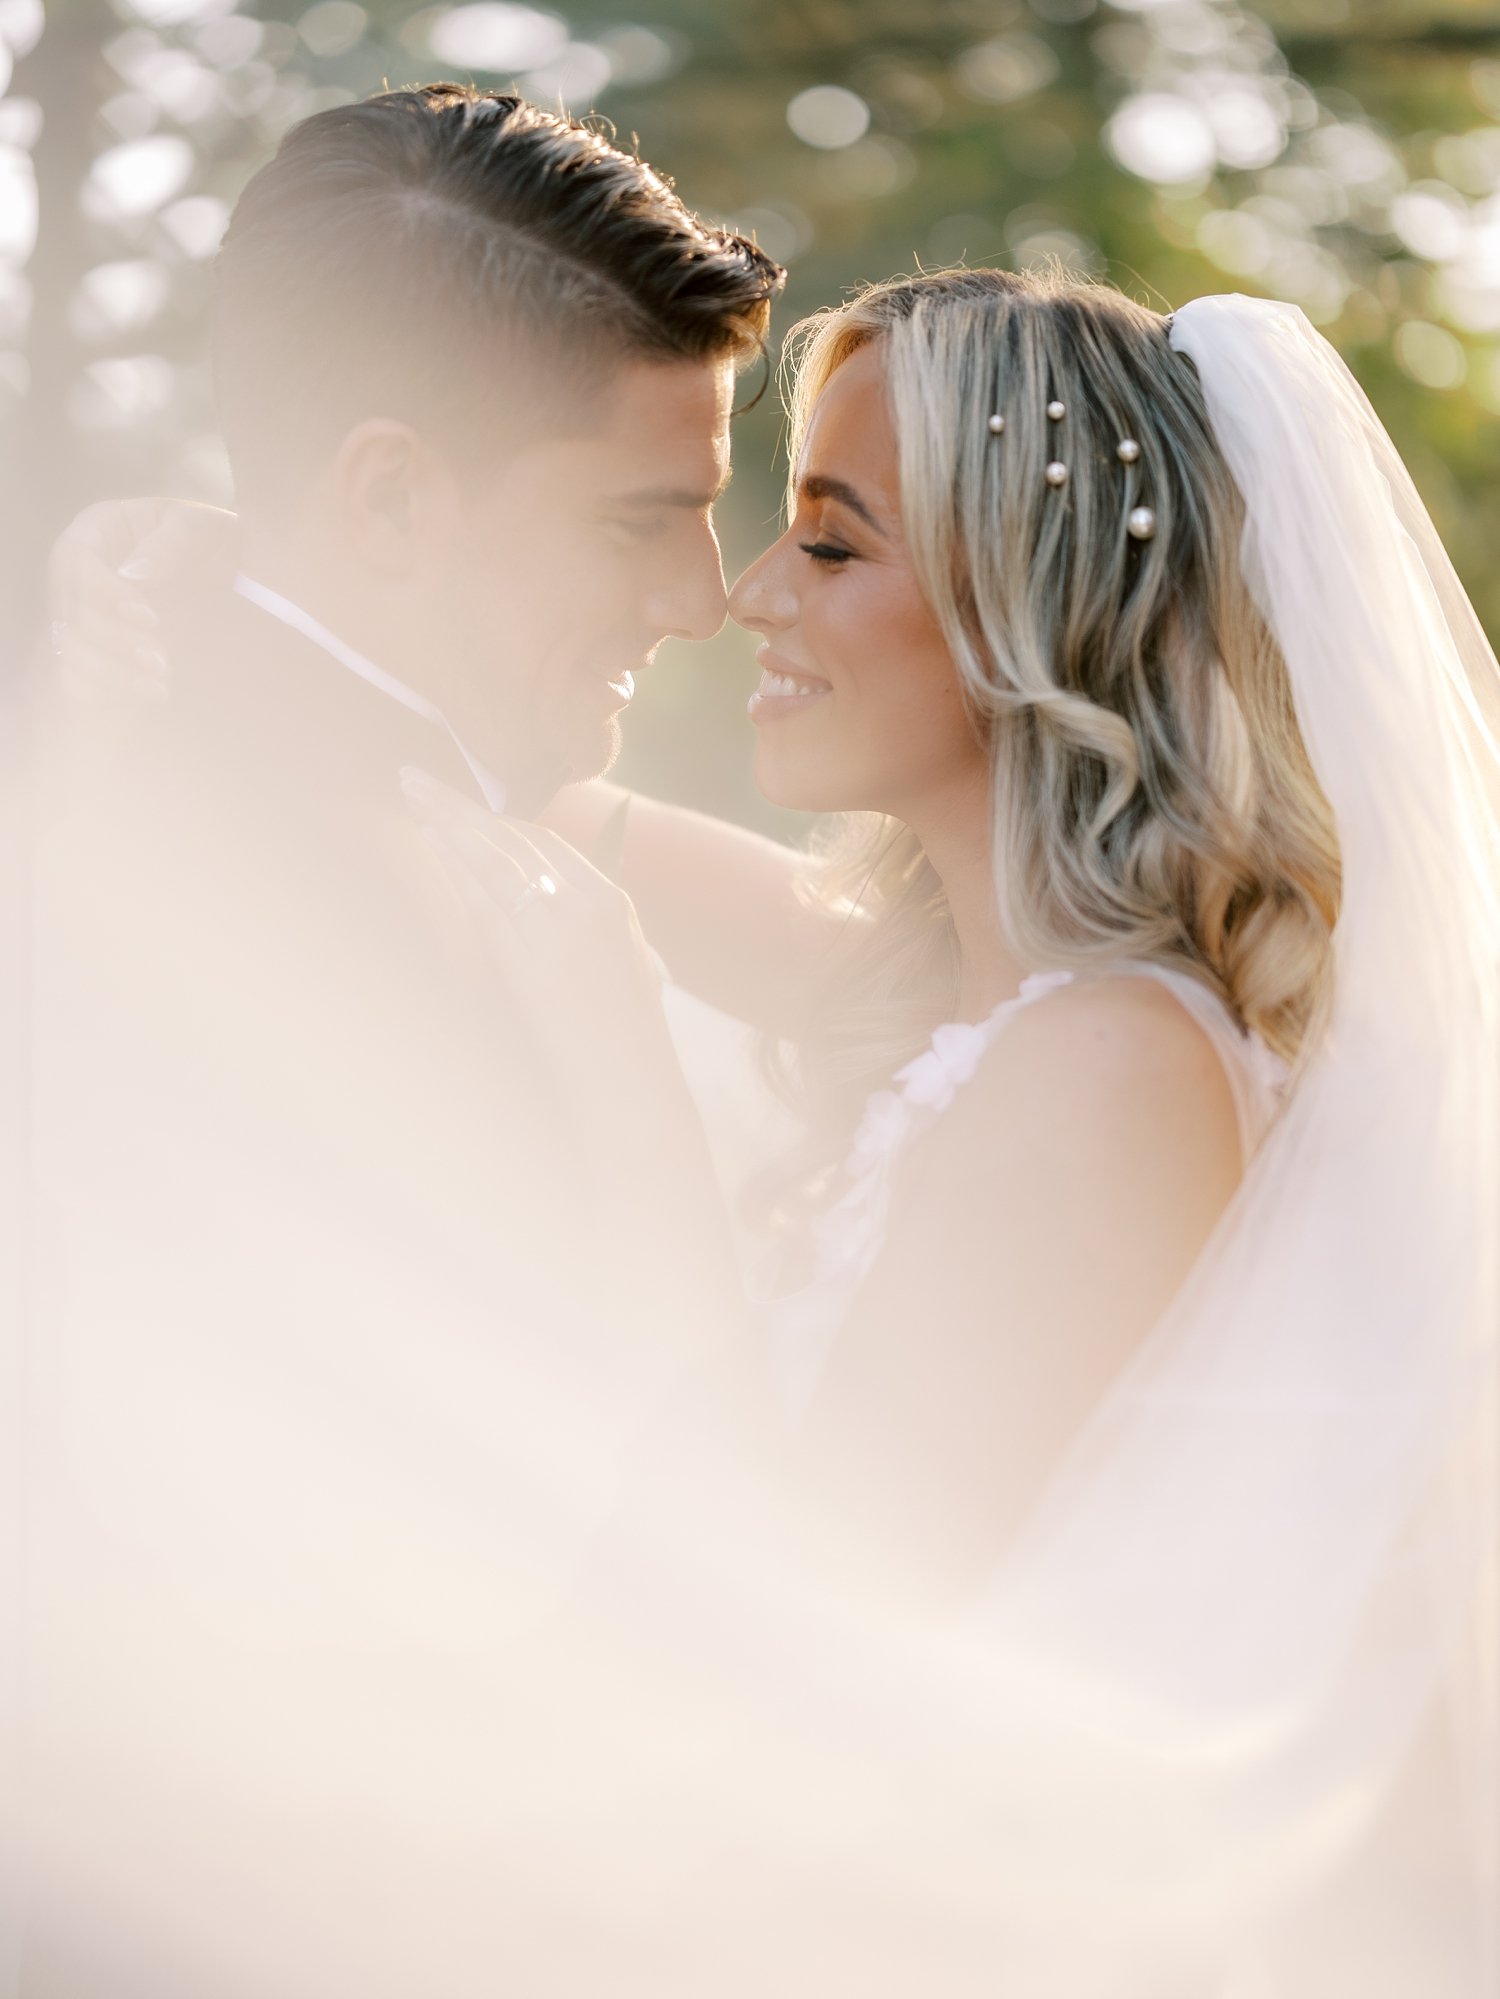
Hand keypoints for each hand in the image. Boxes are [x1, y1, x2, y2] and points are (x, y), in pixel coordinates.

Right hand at [48, 497, 237, 701]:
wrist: (224, 570)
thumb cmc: (207, 537)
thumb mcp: (198, 527)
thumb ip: (168, 545)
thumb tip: (131, 577)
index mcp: (96, 530)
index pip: (77, 563)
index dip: (106, 595)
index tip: (150, 618)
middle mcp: (77, 572)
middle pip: (73, 613)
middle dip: (117, 641)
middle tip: (161, 660)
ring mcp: (81, 611)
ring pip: (73, 650)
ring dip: (115, 672)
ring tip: (161, 679)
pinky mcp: (95, 647)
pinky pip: (83, 677)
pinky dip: (116, 690)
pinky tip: (154, 692)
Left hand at [399, 765, 672, 1111]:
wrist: (632, 1086)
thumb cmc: (624, 1041)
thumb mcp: (623, 967)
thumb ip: (587, 929)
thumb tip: (539, 906)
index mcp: (612, 902)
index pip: (545, 844)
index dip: (494, 821)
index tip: (458, 806)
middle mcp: (589, 904)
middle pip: (514, 839)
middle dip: (460, 806)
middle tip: (414, 778)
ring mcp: (562, 929)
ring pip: (494, 858)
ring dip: (446, 820)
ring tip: (409, 791)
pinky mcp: (535, 959)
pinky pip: (485, 899)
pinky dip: (454, 864)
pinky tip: (428, 839)